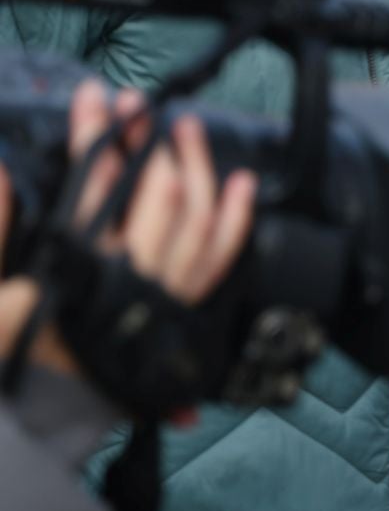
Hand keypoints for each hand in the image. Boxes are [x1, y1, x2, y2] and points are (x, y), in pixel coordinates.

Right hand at [0, 82, 255, 378]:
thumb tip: (0, 172)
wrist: (49, 412)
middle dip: (147, 145)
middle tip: (138, 106)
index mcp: (77, 271)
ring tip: (186, 129)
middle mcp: (130, 280)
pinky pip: (220, 259)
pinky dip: (235, 218)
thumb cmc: (20, 346)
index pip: (91, 190)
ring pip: (197, 221)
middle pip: (154, 199)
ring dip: (196, 169)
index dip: (95, 138)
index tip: (95, 99)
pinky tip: (241, 184)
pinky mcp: (184, 308)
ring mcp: (164, 294)